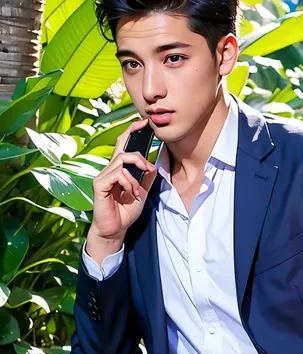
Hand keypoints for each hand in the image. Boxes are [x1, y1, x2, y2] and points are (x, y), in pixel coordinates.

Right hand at [89, 118, 156, 241]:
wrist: (115, 229)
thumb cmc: (125, 211)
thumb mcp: (142, 193)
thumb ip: (146, 179)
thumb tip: (153, 165)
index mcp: (118, 170)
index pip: (123, 144)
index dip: (131, 131)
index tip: (143, 124)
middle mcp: (109, 169)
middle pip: (123, 148)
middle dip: (139, 155)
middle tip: (148, 168)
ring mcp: (103, 175)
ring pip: (122, 161)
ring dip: (135, 175)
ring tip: (137, 190)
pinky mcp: (99, 183)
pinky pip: (118, 173)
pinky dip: (128, 183)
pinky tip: (130, 194)